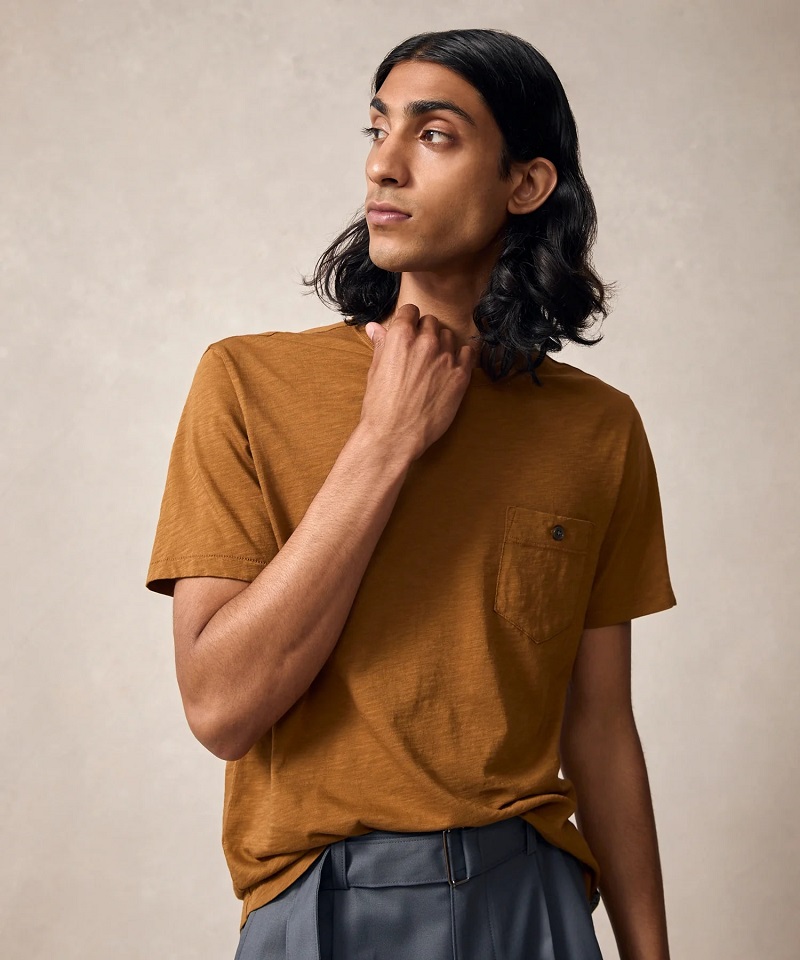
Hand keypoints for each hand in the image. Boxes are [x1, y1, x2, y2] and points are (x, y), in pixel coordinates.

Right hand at [359, 303, 479, 462]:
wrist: (394, 436)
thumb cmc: (380, 406)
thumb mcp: (375, 371)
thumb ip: (381, 344)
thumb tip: (374, 327)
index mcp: (401, 336)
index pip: (411, 311)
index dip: (409, 321)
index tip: (409, 331)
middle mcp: (425, 342)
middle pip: (431, 322)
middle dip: (425, 333)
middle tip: (420, 352)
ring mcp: (446, 357)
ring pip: (449, 336)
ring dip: (443, 344)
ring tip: (434, 363)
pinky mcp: (461, 375)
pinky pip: (469, 352)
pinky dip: (463, 355)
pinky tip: (454, 365)